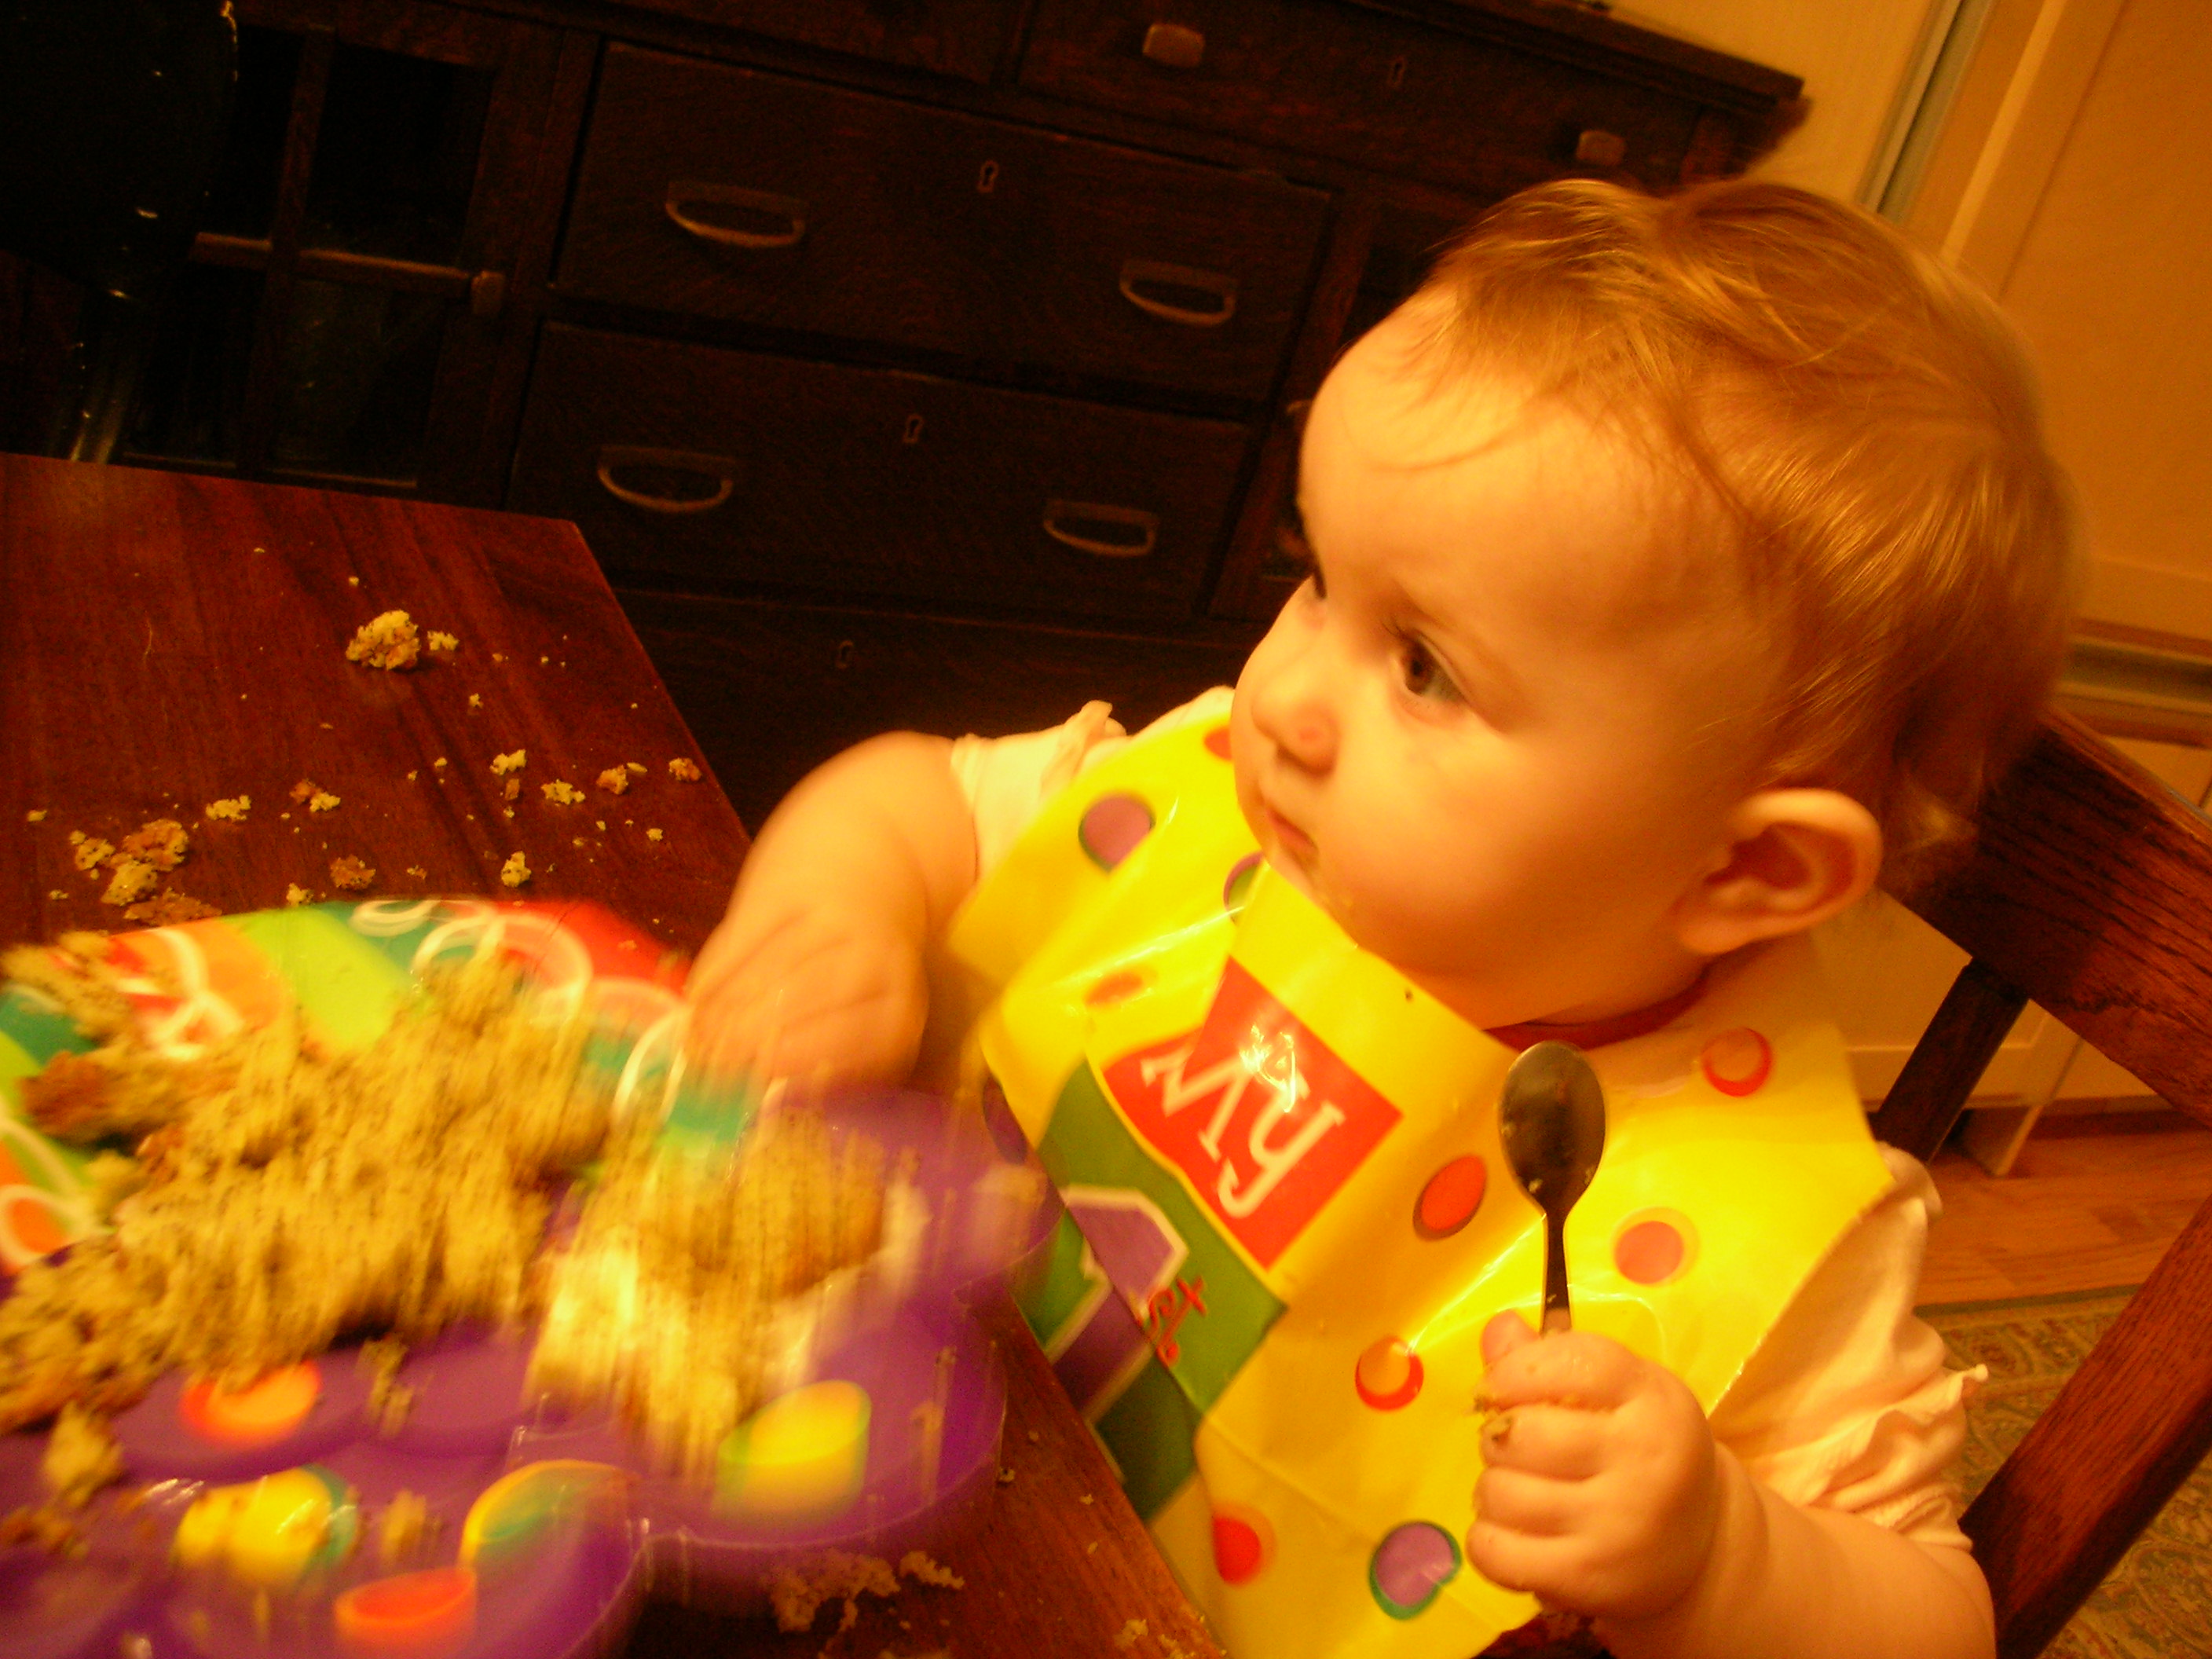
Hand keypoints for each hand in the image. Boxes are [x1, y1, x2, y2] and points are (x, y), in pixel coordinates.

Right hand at [684, 890, 928, 1088]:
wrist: (878, 855)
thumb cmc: (864, 957)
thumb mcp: (868, 1007)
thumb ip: (830, 1052)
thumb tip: (768, 1103)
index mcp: (899, 1006)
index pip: (846, 1047)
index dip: (791, 1067)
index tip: (750, 1088)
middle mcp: (876, 959)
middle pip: (803, 1007)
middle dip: (750, 1041)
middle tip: (708, 1070)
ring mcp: (834, 917)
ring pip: (771, 974)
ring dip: (727, 1012)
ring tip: (697, 1040)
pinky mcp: (794, 886)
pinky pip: (747, 934)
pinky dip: (718, 969)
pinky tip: (698, 995)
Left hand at [1468, 1311, 1720, 1622]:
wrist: (1701, 1552)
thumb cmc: (1642, 1453)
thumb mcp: (1619, 1394)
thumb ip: (1552, 1357)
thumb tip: (1497, 1329)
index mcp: (1654, 1402)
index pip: (1571, 1362)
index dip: (1515, 1370)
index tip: (1503, 1387)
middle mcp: (1643, 1462)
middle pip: (1520, 1433)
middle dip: (1499, 1436)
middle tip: (1517, 1449)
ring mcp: (1617, 1527)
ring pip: (1499, 1493)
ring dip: (1493, 1490)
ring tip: (1522, 1491)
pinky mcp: (1589, 1579)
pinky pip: (1494, 1552)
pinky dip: (1488, 1541)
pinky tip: (1515, 1534)